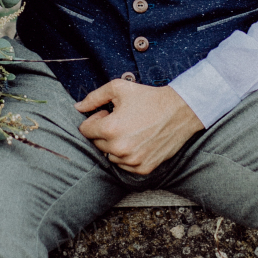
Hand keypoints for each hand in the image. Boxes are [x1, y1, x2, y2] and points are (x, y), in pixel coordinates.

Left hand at [76, 80, 203, 175]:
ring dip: (115, 145)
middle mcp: (119, 148)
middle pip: (96, 143)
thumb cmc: (149, 98)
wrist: (180, 111)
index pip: (85, 130)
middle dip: (104, 132)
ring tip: (130, 130)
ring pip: (110, 156)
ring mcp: (132, 160)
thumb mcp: (118, 88)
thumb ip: (94, 97)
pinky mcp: (143, 168)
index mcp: (110, 129)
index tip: (107, 113)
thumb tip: (77, 107)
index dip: (95, 119)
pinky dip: (128, 155)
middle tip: (121, 119)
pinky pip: (125, 165)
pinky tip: (139, 141)